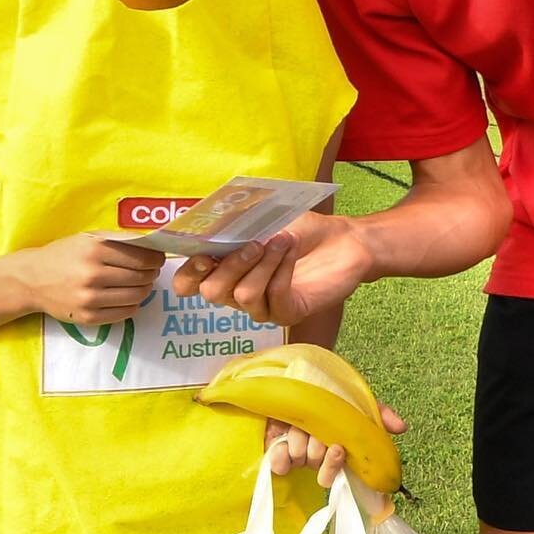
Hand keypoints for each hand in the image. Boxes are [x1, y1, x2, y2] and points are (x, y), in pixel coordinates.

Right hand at [17, 233, 163, 326]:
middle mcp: (93, 274)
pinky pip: (125, 313)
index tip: (158, 258)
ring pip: (136, 296)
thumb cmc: (64, 254)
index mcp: (95, 250)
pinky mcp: (88, 317)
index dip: (156, 259)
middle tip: (151, 271)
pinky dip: (133, 305)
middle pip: (141, 277)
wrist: (32, 279)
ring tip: (141, 284)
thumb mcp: (88, 238)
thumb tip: (152, 246)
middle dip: (151, 274)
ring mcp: (90, 298)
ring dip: (145, 290)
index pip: (141, 258)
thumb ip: (118, 241)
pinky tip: (128, 297)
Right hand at [172, 211, 372, 325]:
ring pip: (244, 296)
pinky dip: (281, 271)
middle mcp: (237, 291)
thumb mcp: (266, 219)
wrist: (345, 240)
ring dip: (262, 264)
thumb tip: (215, 227)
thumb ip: (238, 226)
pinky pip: (274, 299)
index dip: (188, 273)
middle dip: (230, 265)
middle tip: (254, 243)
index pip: (188, 283)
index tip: (202, 254)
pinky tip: (291, 252)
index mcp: (223, 268)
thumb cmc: (302, 228)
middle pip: (213, 292)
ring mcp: (262, 306)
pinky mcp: (288, 313)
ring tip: (281, 240)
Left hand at [265, 403, 407, 487]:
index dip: (335, 464)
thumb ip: (378, 412)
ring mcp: (294, 452)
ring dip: (298, 442)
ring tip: (296, 426)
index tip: (337, 448)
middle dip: (316, 447)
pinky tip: (281, 444)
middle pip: (317, 465)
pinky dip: (279, 456)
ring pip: (298, 460)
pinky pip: (277, 464)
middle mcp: (315, 454)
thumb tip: (402, 427)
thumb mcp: (355, 398)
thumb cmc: (328, 390)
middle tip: (314, 431)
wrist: (295, 373)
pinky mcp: (274, 449)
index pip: (336, 471)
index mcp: (335, 448)